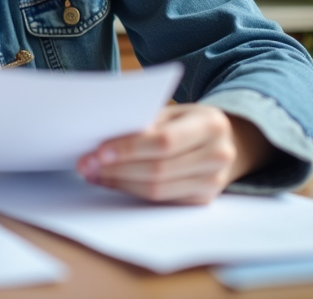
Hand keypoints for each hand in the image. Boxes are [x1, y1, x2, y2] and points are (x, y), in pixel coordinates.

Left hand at [76, 104, 271, 203]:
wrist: (226, 141)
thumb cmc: (188, 122)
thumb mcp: (173, 111)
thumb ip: (146, 121)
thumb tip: (105, 140)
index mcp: (211, 124)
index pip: (164, 141)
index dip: (129, 148)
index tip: (98, 151)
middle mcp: (219, 155)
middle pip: (158, 169)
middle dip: (117, 169)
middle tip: (86, 165)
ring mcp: (214, 181)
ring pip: (157, 190)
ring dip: (119, 183)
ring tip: (93, 173)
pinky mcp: (204, 200)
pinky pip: (161, 200)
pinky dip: (132, 191)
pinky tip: (113, 181)